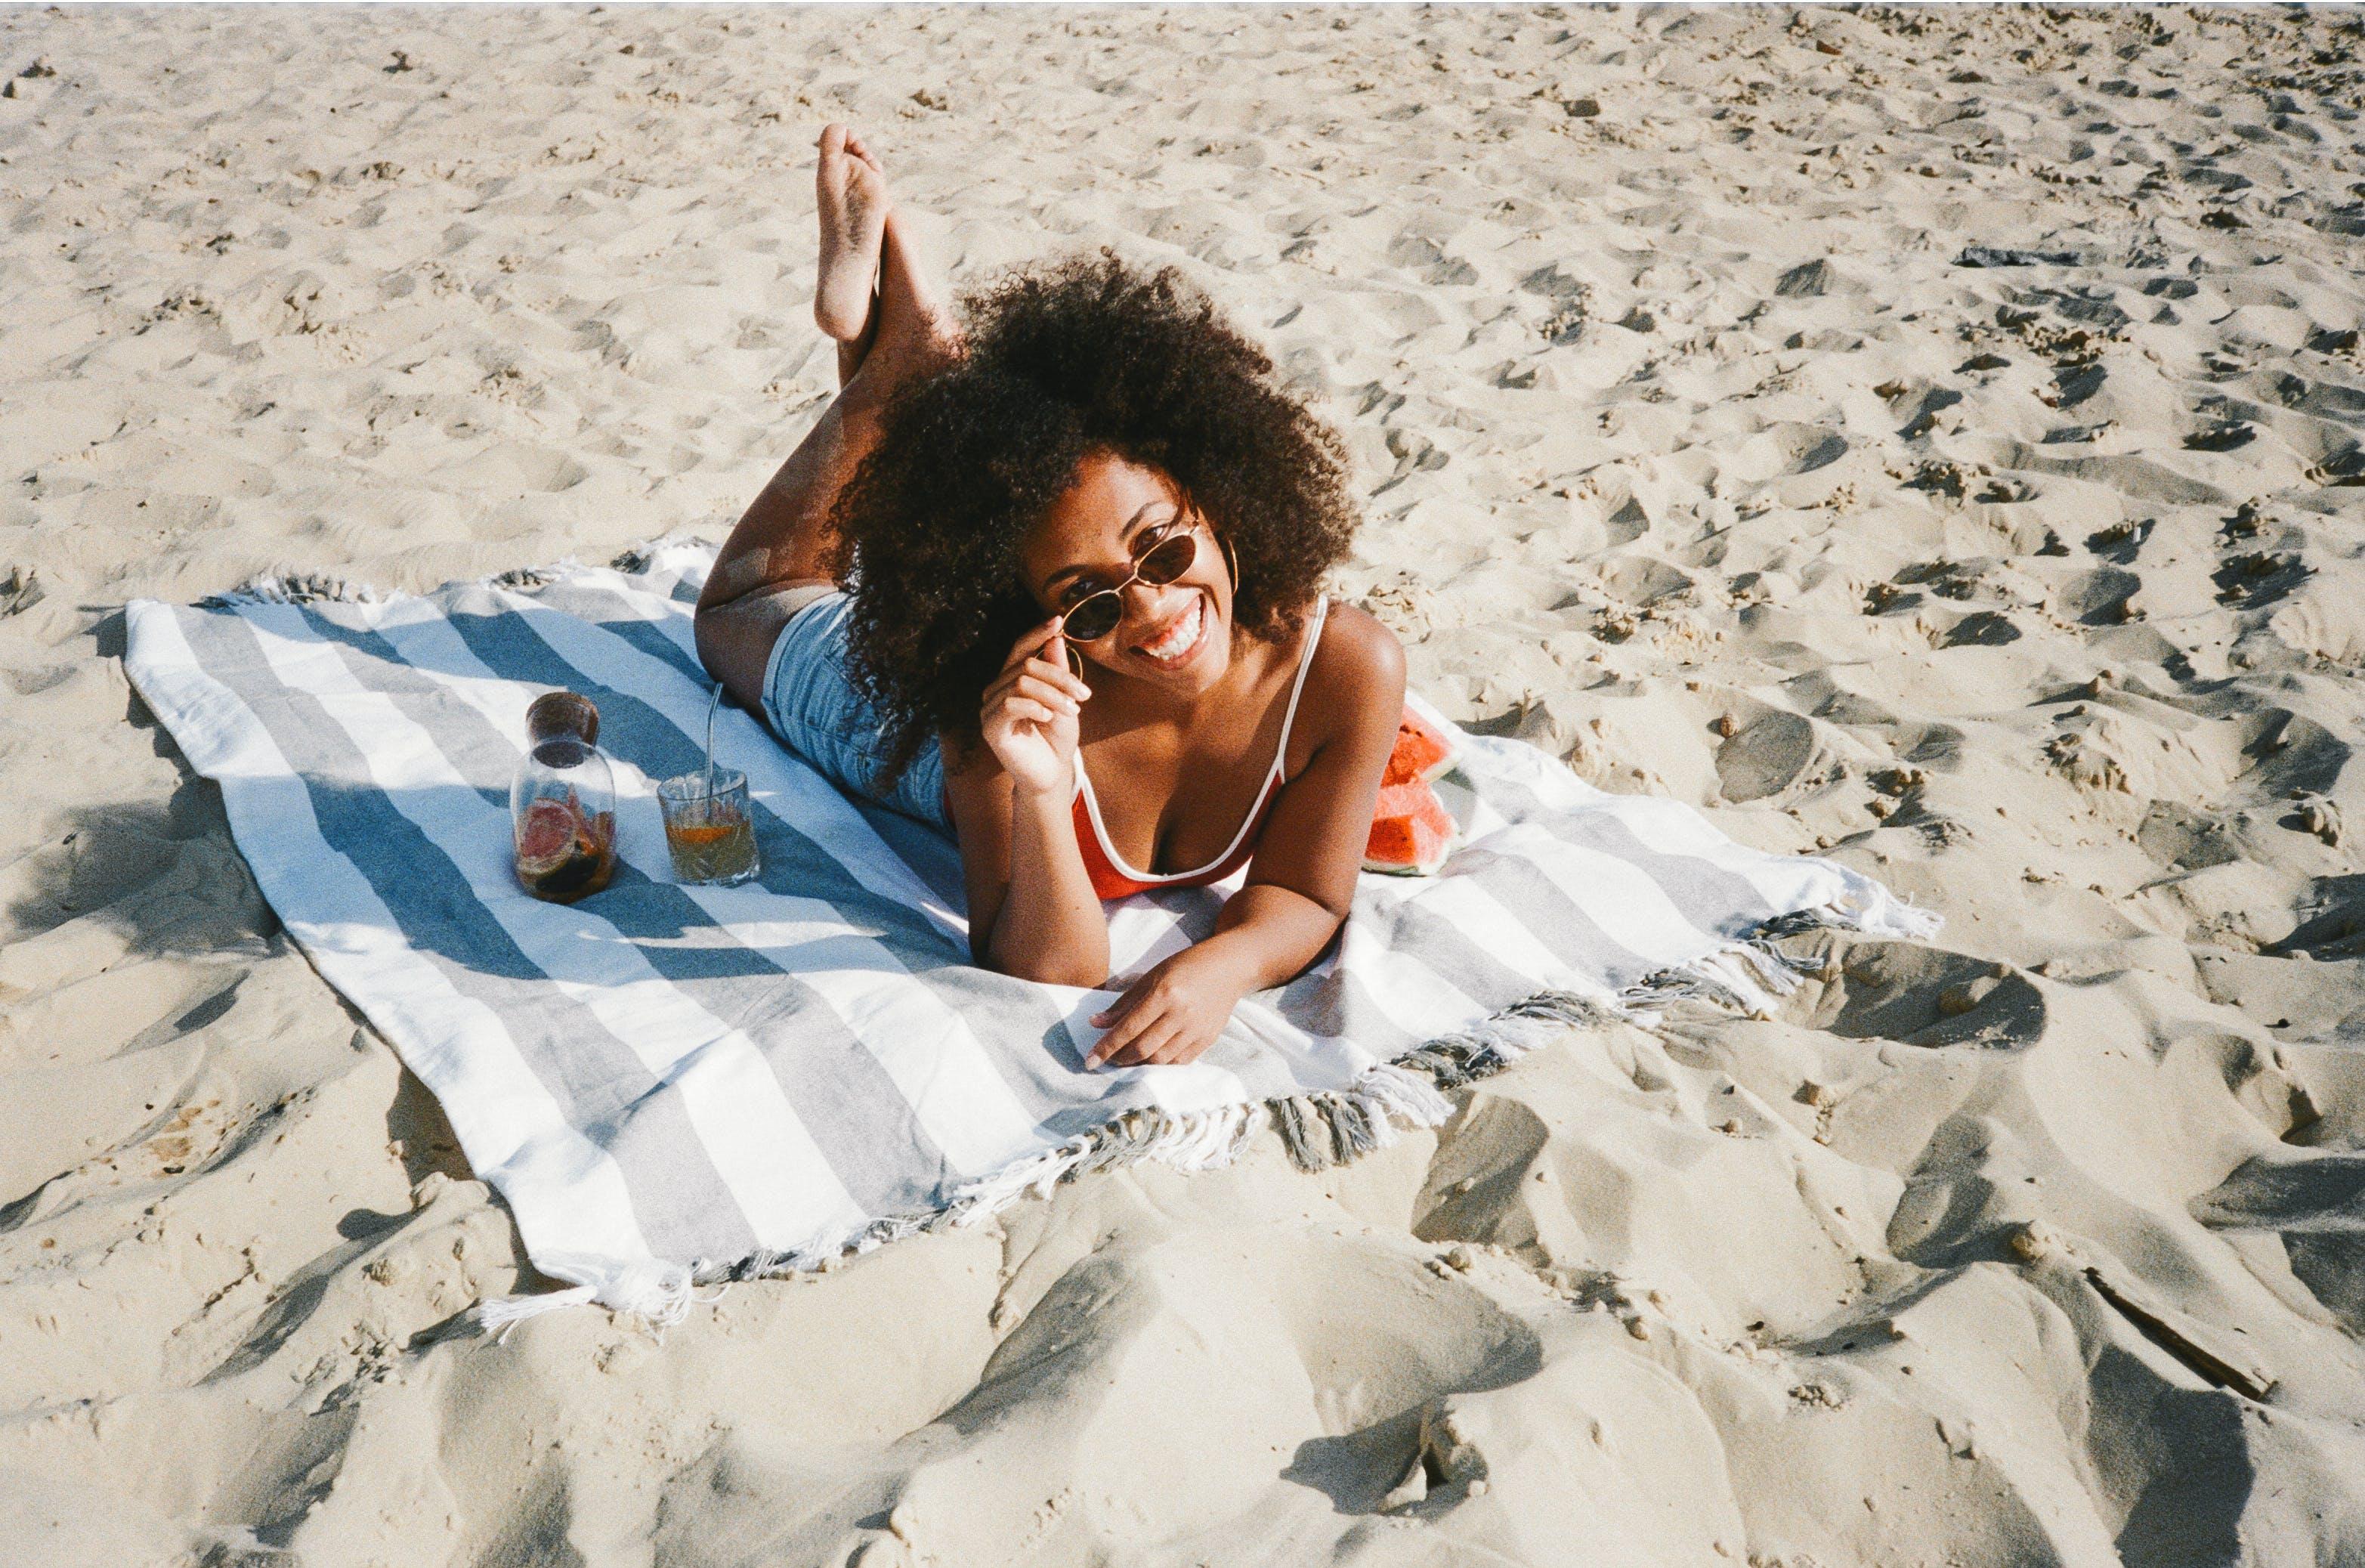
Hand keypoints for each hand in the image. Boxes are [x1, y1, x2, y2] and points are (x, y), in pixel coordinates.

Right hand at [980, 619, 1089, 797]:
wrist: (1051, 774)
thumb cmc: (1057, 739)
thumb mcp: (1065, 701)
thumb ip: (1057, 671)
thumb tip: (1055, 638)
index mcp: (1012, 680)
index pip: (1020, 648)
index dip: (1037, 633)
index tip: (1059, 620)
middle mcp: (997, 690)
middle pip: (1026, 665)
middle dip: (1060, 677)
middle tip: (1084, 695)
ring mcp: (990, 708)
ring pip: (1022, 683)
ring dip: (1053, 695)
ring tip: (1072, 711)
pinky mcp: (990, 727)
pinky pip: (1010, 704)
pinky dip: (1035, 707)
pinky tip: (1048, 718)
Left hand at [1085, 945, 1252, 1068]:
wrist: (1228, 968)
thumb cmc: (1184, 967)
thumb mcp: (1151, 977)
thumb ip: (1123, 1003)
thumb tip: (1096, 1023)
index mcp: (1164, 993)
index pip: (1128, 1028)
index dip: (1106, 1047)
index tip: (1089, 1061)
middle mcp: (1181, 1014)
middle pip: (1143, 1048)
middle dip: (1120, 1058)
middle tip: (1107, 1060)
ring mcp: (1196, 1029)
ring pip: (1160, 1059)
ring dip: (1139, 1063)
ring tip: (1127, 1057)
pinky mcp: (1208, 1039)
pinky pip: (1179, 1061)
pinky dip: (1161, 1063)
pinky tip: (1151, 1056)